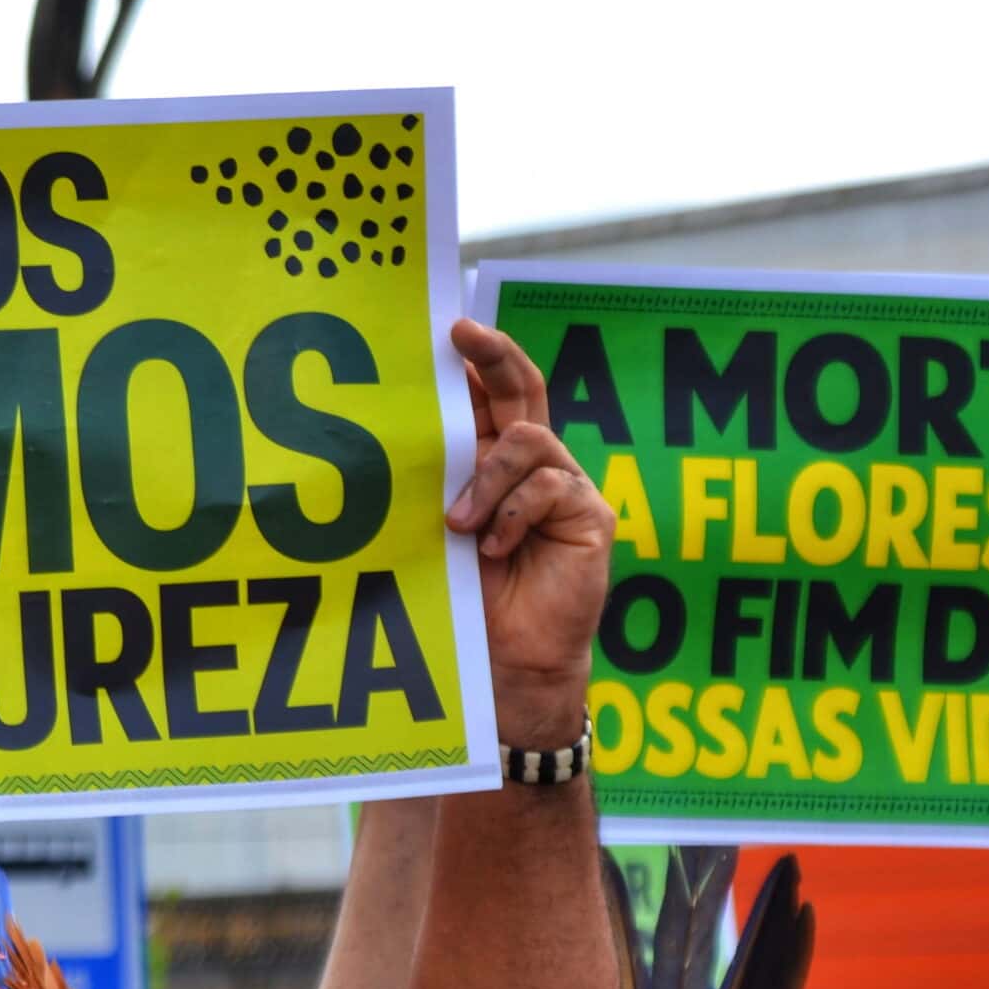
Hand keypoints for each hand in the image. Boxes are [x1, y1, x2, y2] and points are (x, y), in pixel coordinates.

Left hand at [445, 319, 614, 748]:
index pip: (491, 398)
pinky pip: (549, 486)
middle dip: (496, 356)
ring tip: (460, 525)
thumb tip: (398, 426)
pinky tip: (494, 548)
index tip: (448, 329)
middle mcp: (534, 466)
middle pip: (525, 390)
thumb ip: (438, 481)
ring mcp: (566, 487)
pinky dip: (512, 515)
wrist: (506, 659)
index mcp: (494, 463)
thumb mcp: (441, 528)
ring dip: (486, 480)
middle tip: (463, 335)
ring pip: (527, 440)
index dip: (478, 360)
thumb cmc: (468, 597)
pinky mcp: (590, 514)